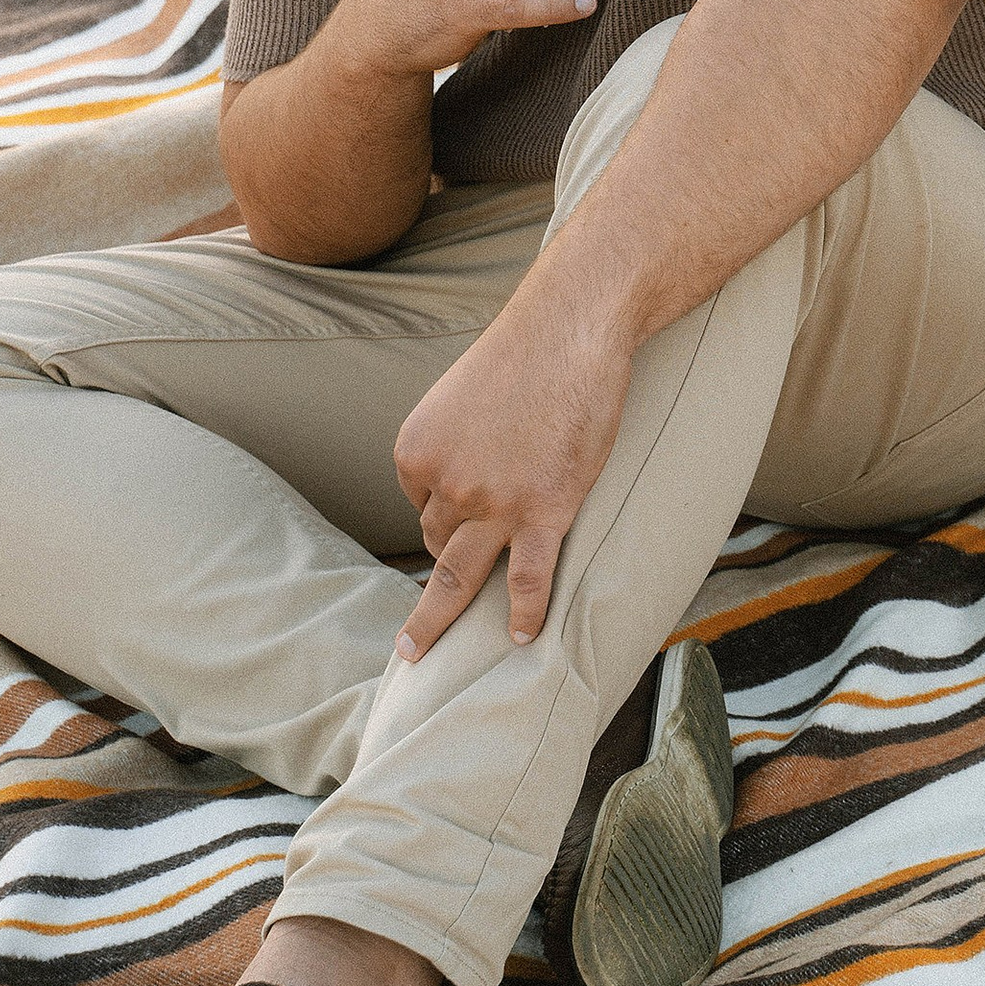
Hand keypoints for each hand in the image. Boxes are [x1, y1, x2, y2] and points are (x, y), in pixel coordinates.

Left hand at [391, 286, 628, 657]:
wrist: (569, 330)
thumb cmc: (523, 354)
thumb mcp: (462, 396)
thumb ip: (456, 444)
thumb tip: (467, 475)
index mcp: (415, 451)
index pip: (420, 503)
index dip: (445, 511)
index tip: (468, 511)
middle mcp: (444, 483)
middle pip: (436, 540)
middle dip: (443, 563)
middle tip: (421, 623)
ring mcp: (492, 502)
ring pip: (459, 574)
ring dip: (437, 619)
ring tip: (421, 655)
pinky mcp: (543, 511)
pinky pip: (526, 577)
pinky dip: (521, 611)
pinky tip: (517, 638)